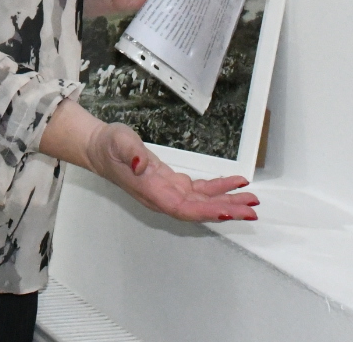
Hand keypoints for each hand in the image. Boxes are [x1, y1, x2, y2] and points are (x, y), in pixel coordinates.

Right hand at [85, 121, 258, 224]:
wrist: (100, 149)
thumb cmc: (109, 146)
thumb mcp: (117, 141)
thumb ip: (129, 152)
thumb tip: (140, 163)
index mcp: (151, 191)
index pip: (183, 208)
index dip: (206, 211)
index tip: (227, 211)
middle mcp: (162, 197)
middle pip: (199, 210)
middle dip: (226, 210)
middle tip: (251, 209)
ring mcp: (169, 192)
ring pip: (203, 202)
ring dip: (227, 202)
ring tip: (251, 200)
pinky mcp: (173, 184)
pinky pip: (200, 191)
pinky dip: (218, 188)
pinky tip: (234, 184)